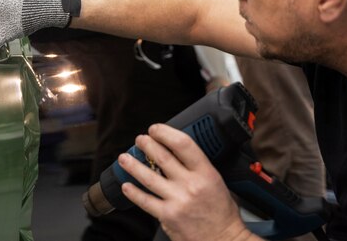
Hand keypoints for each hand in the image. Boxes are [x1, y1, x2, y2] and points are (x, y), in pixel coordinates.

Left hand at [118, 124, 254, 240]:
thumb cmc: (222, 214)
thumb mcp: (218, 182)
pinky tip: (126, 186)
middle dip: (146, 144)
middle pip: (162, 157)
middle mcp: (190, 185)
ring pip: (148, 177)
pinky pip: (145, 201)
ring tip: (124, 158)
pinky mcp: (167, 216)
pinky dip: (133, 192)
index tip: (156, 129)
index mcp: (206, 173)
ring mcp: (177, 200)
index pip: (183, 144)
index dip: (165, 132)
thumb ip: (199, 167)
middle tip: (140, 139)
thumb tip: (179, 151)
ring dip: (133, 165)